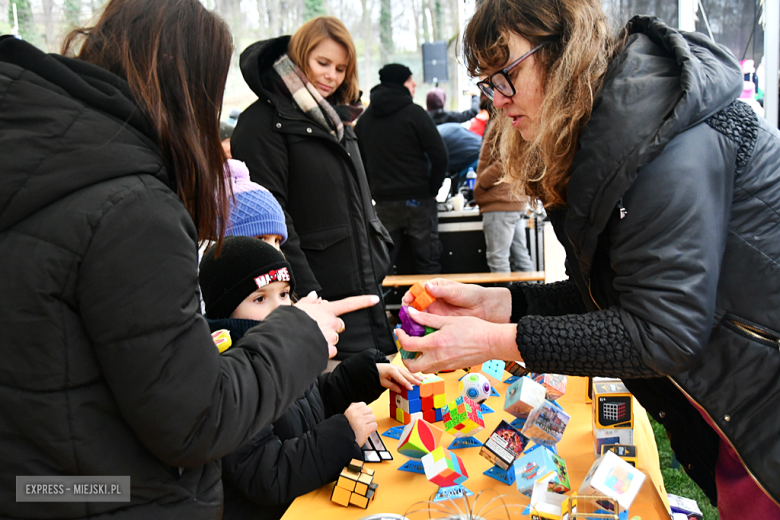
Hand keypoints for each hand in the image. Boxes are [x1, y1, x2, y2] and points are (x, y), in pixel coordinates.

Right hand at [296, 295, 378, 357]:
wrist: (285, 340)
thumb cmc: (288, 323)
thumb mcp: (296, 307)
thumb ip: (308, 302)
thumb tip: (314, 296)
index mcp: (325, 310)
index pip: (348, 304)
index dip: (363, 301)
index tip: (375, 299)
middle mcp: (331, 323)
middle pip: (339, 324)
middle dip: (332, 326)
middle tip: (317, 328)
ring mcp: (330, 337)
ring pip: (334, 339)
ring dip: (326, 339)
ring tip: (309, 339)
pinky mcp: (327, 350)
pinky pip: (329, 351)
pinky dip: (323, 351)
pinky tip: (311, 348)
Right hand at [344, 402, 376, 445]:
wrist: (343, 441)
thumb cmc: (346, 430)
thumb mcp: (346, 416)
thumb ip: (353, 408)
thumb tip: (362, 404)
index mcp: (351, 410)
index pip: (363, 404)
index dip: (363, 411)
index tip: (361, 416)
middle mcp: (355, 415)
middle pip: (370, 410)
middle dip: (368, 416)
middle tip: (363, 422)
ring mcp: (360, 422)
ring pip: (373, 417)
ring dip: (370, 423)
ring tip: (364, 427)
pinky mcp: (365, 429)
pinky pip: (374, 425)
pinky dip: (372, 429)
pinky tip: (367, 431)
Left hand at [376, 363, 422, 392]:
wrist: (374, 367)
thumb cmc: (378, 375)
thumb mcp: (383, 382)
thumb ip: (392, 386)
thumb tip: (400, 391)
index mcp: (392, 371)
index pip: (401, 378)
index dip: (406, 384)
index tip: (412, 388)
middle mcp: (396, 368)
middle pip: (407, 374)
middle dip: (414, 379)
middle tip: (421, 383)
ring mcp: (398, 367)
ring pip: (408, 372)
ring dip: (415, 376)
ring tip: (422, 379)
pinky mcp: (399, 368)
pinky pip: (407, 371)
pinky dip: (412, 374)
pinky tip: (417, 376)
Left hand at [396, 307, 519, 372]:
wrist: (492, 342)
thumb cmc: (474, 329)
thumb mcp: (448, 320)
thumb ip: (427, 318)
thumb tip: (411, 313)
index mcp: (435, 344)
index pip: (407, 345)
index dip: (400, 338)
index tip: (400, 331)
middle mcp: (438, 358)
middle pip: (411, 366)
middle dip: (405, 357)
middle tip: (407, 345)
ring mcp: (445, 365)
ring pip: (423, 370)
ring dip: (417, 361)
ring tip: (420, 348)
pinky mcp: (451, 368)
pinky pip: (434, 369)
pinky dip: (429, 362)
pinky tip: (434, 350)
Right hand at [401, 279, 511, 322]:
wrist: (485, 309)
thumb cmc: (472, 295)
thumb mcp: (456, 291)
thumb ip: (441, 290)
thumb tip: (428, 286)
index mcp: (435, 288)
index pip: (418, 290)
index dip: (411, 295)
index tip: (407, 299)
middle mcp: (433, 300)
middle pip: (416, 304)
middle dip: (409, 309)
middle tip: (406, 314)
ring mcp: (436, 312)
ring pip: (419, 316)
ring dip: (414, 321)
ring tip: (411, 324)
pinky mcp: (440, 322)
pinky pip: (428, 326)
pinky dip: (423, 329)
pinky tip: (421, 331)